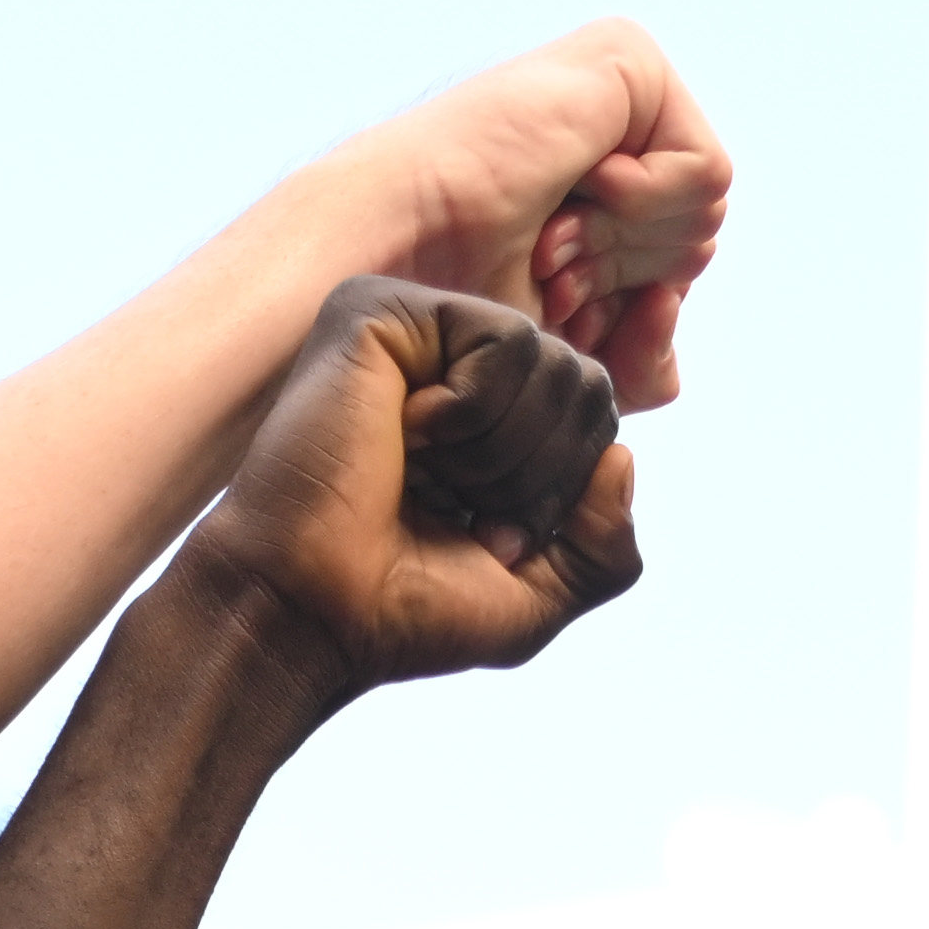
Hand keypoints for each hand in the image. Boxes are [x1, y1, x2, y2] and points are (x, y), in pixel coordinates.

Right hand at [174, 281, 639, 695]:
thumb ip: (607, 543)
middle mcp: (454, 366)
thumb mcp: (538, 597)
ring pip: (552, 360)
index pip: (595, 419)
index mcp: (489, 420)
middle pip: (585, 384)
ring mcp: (419, 333)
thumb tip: (621, 455)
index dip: (564, 495)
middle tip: (456, 512)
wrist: (307, 615)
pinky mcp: (384, 312)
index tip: (488, 541)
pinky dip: (472, 412)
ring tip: (423, 476)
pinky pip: (505, 340)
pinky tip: (404, 433)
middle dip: (539, 477)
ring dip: (502, 453)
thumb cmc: (403, 614)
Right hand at [348, 22, 730, 410]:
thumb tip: (673, 298)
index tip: (545, 292)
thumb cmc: (460, 306)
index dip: (618, 310)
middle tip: (546, 260)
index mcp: (595, 184)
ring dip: (623, 246)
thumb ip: (645, 359)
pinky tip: (580, 188)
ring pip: (707, 211)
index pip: (677, 271)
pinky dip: (644, 207)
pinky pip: (706, 172)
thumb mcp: (577, 362)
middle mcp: (612, 126)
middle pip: (699, 241)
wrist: (404, 254)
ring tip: (553, 229)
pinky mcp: (630, 59)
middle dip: (622, 278)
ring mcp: (622, 85)